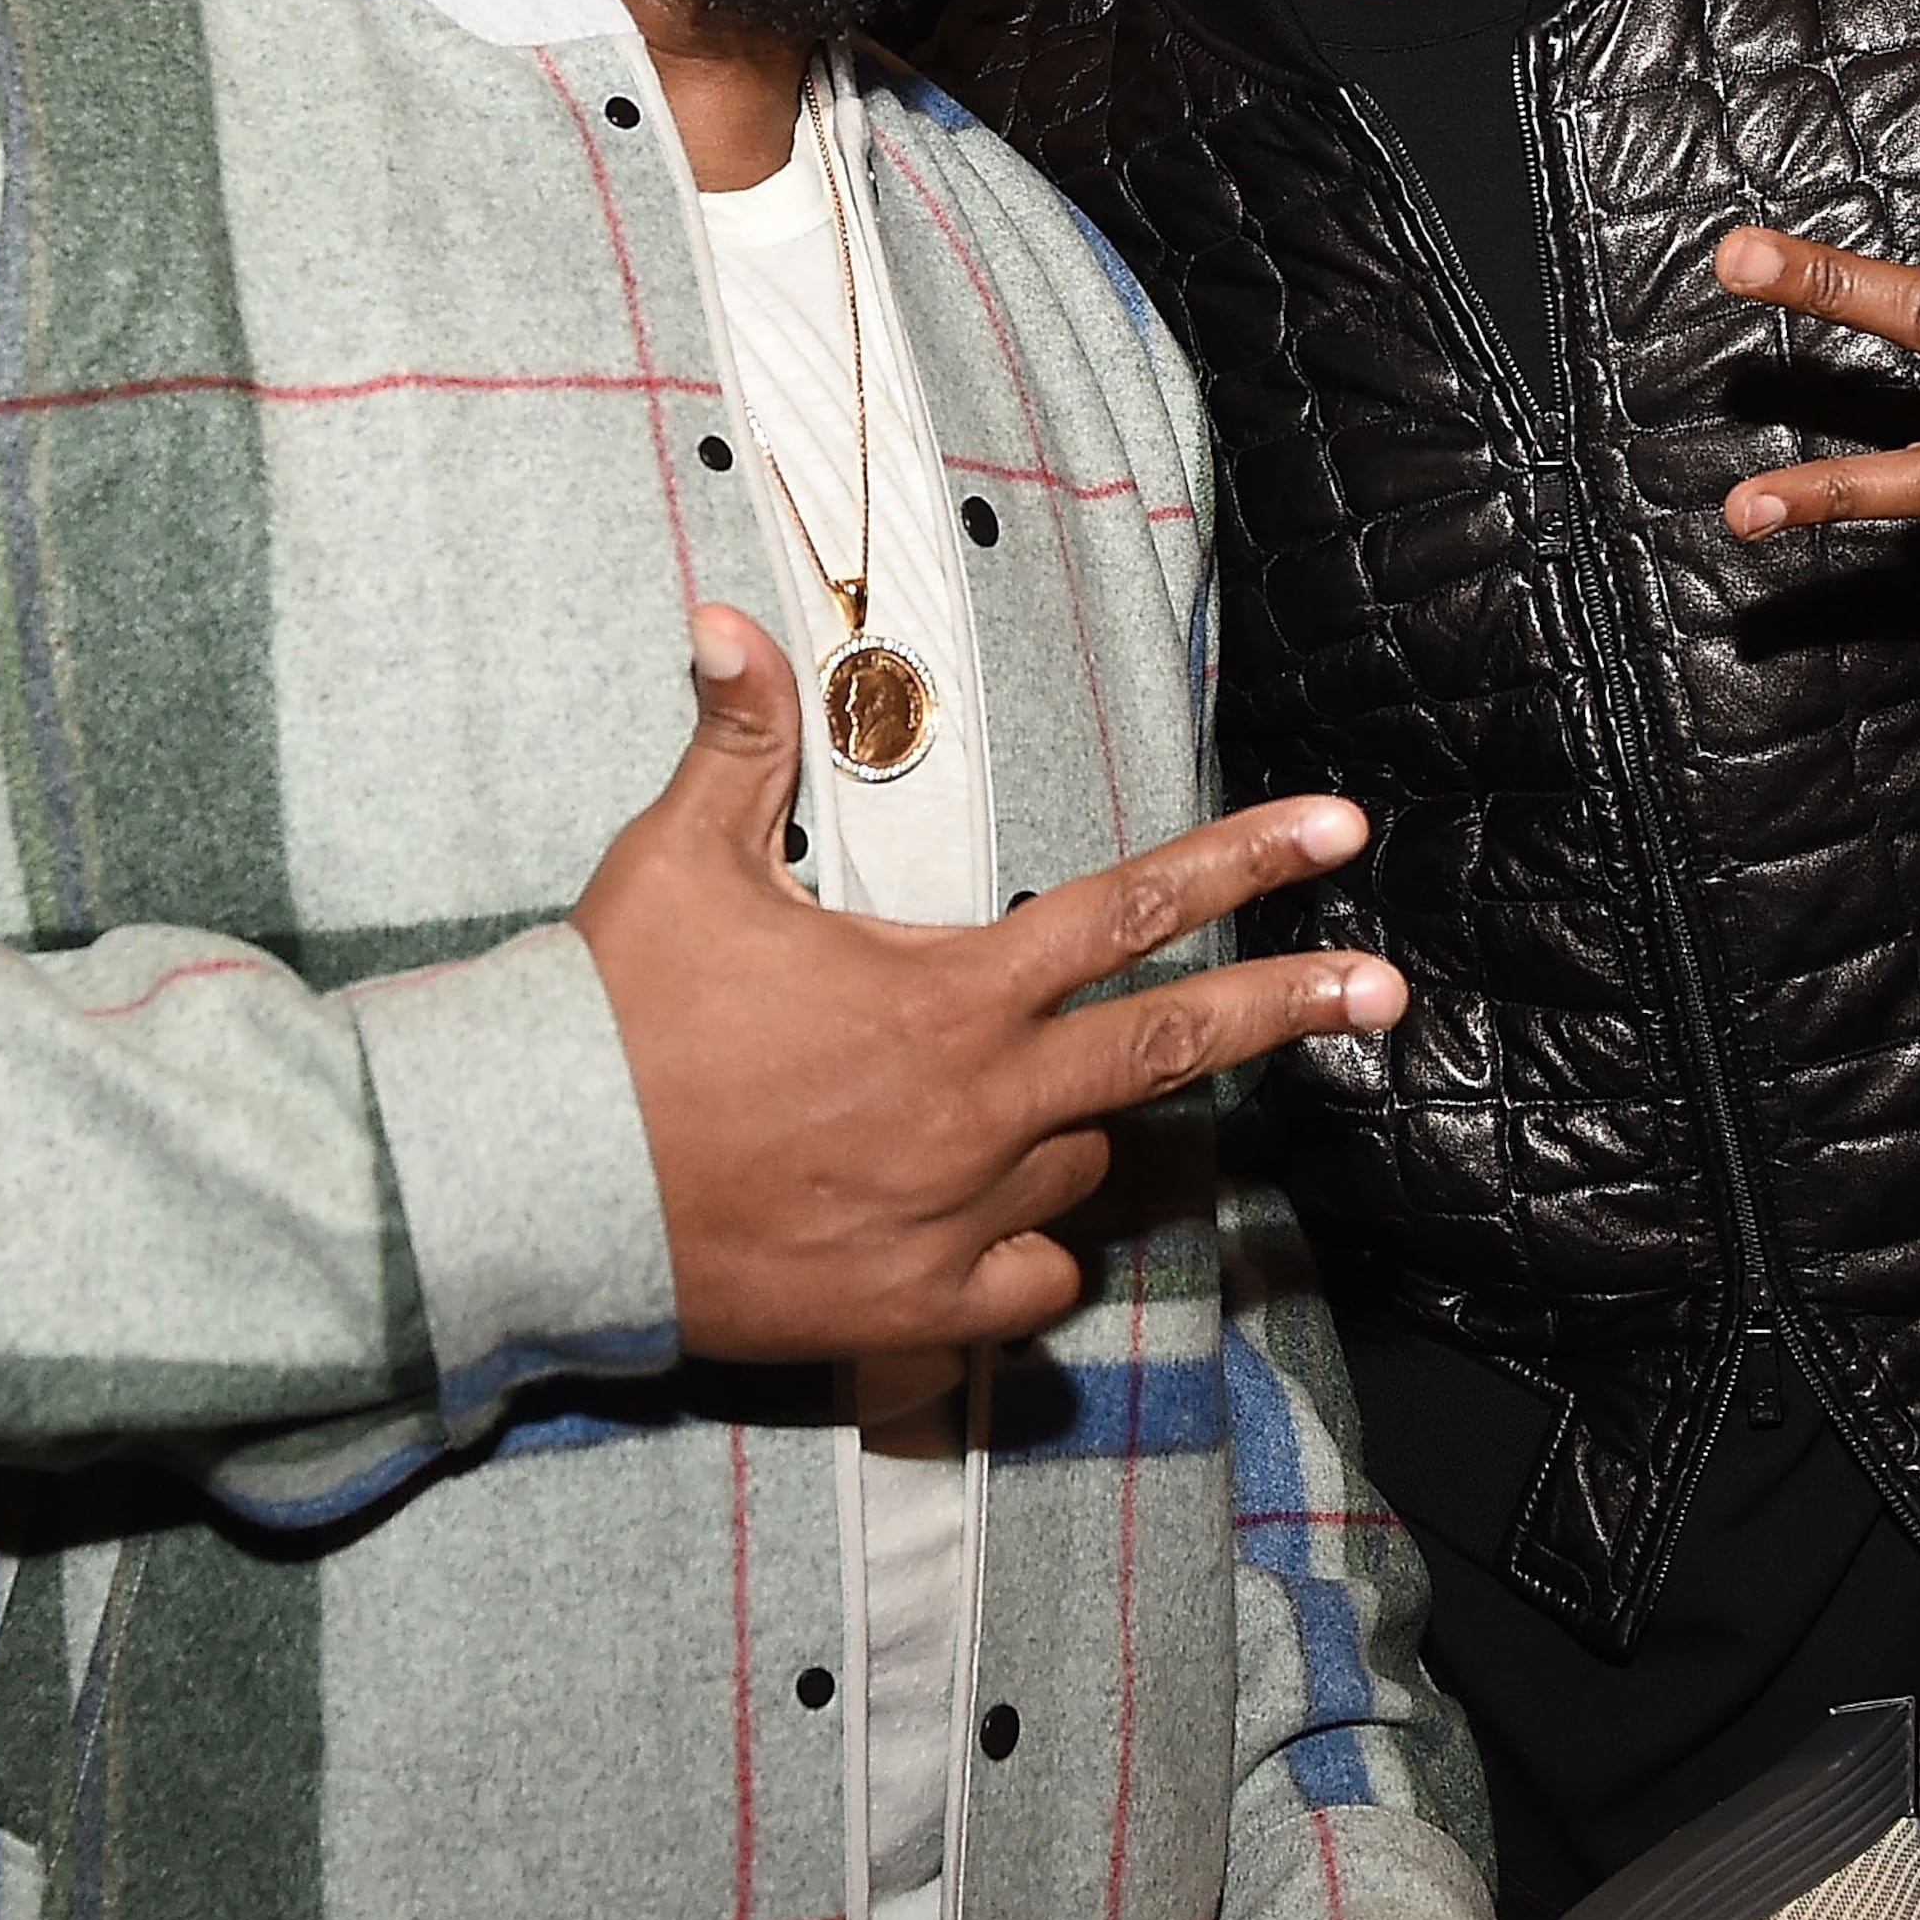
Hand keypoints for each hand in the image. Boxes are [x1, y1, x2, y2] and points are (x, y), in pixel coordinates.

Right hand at [573, 608, 1403, 1358]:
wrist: (535, 1184)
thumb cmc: (612, 1016)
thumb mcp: (677, 857)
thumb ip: (737, 738)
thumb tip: (724, 614)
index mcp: (944, 990)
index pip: (1128, 911)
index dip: (1241, 861)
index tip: (1338, 833)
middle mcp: (975, 1104)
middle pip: (1166, 1048)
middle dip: (1287, 1007)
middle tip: (1385, 991)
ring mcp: (954, 1213)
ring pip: (1078, 1162)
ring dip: (1060, 1126)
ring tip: (965, 1101)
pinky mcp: (914, 1304)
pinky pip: (1028, 1279)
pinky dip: (1020, 1249)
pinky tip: (971, 1220)